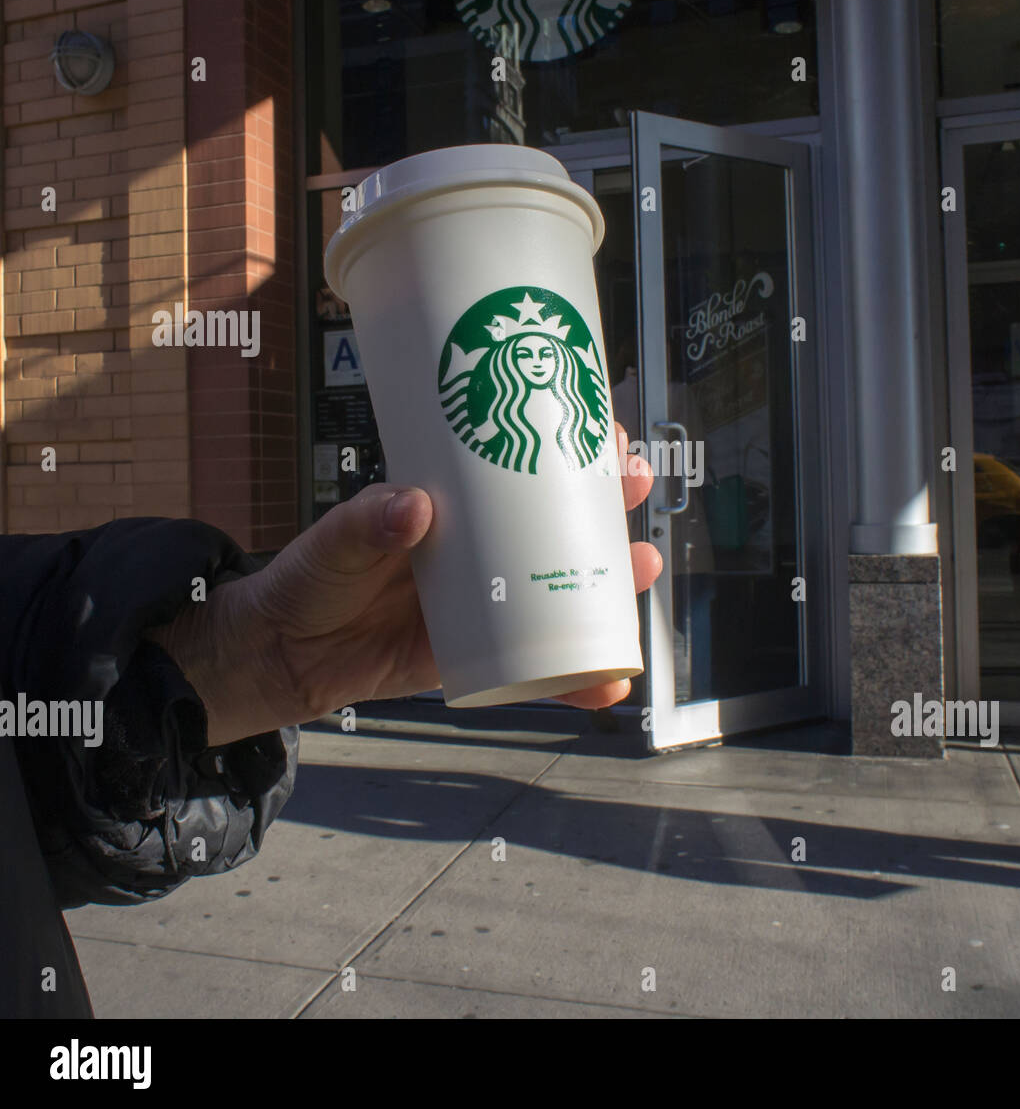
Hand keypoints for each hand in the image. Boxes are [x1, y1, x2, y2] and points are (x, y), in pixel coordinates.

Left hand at [147, 424, 661, 746]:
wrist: (283, 656)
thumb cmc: (309, 579)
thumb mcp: (333, 542)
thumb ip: (365, 522)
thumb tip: (414, 506)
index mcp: (456, 510)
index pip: (525, 469)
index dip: (572, 448)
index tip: (604, 432)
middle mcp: (485, 553)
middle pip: (564, 525)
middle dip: (609, 506)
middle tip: (635, 487)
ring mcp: (492, 606)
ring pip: (568, 590)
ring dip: (613, 583)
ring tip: (643, 569)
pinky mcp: (484, 658)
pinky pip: (540, 666)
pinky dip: (576, 678)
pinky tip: (609, 681)